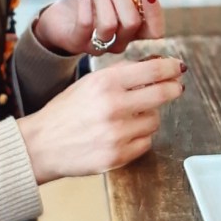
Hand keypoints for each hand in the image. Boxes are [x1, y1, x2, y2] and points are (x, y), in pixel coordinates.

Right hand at [17, 56, 185, 182]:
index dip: (171, 67)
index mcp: (105, 83)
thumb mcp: (90, 81)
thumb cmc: (67, 111)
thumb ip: (122, 72)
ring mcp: (117, 134)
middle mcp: (113, 106)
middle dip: (173, 89)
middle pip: (163, 94)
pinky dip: (140, 137)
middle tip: (175, 88)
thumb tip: (157, 64)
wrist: (42, 145)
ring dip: (149, 116)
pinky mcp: (118, 156)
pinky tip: (124, 134)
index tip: (178, 67)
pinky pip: (146, 142)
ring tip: (131, 116)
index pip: (153, 71)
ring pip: (155, 120)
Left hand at [32, 0, 162, 56]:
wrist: (63, 11)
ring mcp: (101, 46)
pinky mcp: (79, 44)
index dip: (154, 11)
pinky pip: (86, 24)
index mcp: (137, 30)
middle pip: (132, 23)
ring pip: (109, 25)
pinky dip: (85, 4)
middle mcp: (122, 42)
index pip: (155, 31)